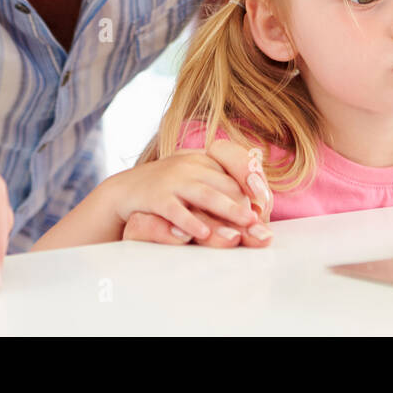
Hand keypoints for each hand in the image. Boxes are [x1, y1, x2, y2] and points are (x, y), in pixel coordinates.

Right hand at [121, 139, 272, 247]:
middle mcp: (191, 165)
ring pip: (206, 194)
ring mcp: (173, 179)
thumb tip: (258, 205)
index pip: (236, 169)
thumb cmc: (168, 188)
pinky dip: (190, 221)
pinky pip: (175, 209)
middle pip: (226, 185)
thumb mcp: (195, 177)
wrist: (126, 190)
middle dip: (245, 205)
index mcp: (204, 159)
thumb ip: (222, 184)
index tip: (266, 203)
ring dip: (228, 209)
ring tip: (246, 223)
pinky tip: (203, 233)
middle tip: (262, 225)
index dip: (254, 184)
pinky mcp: (155, 196)